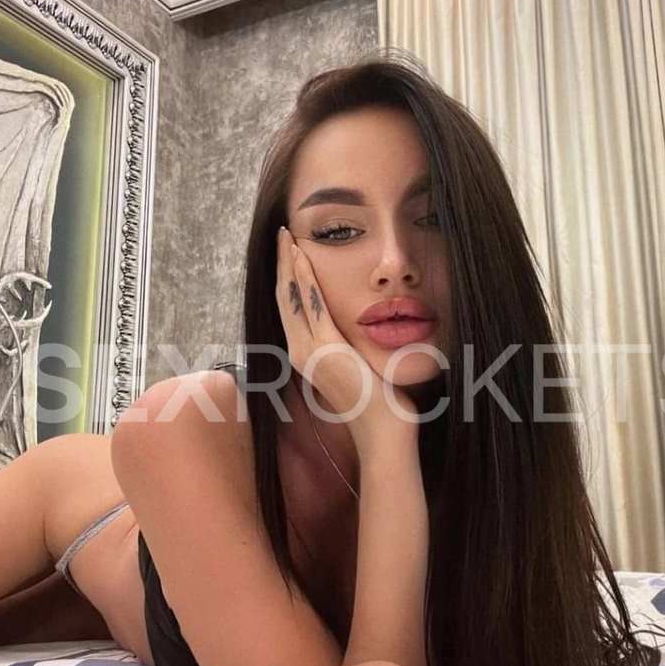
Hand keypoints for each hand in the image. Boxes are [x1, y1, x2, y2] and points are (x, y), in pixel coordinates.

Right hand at [275, 226, 418, 454]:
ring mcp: (308, 351)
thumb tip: (359, 329)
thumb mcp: (358, 366)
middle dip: (282, 263)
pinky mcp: (324, 349)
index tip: (289, 252)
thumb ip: (350, 346)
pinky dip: (304, 279)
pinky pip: (311, 305)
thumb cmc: (379, 404)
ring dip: (289, 263)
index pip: (291, 307)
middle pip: (284, 297)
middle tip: (282, 234)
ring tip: (287, 237)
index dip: (287, 277)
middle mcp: (299, 351)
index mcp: (306, 355)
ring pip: (291, 297)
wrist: (382, 431)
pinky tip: (302, 257)